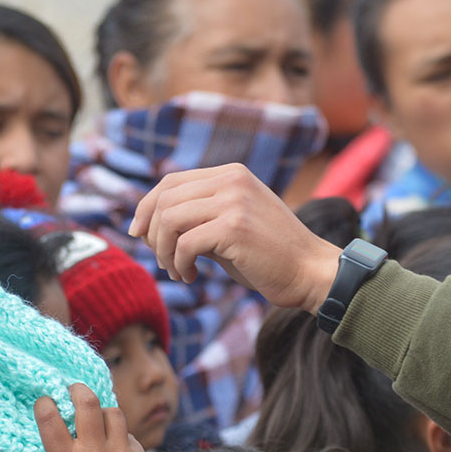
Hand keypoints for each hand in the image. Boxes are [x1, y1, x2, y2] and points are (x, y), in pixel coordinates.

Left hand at [128, 164, 340, 314]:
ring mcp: (234, 201)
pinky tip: (192, 277)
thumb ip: (200, 215)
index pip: (170, 181)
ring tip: (177, 271)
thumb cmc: (270, 256)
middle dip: (153, 235)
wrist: (310, 272)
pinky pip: (185, 243)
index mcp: (231, 174)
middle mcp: (232, 180)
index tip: (140, 234)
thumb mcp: (232, 224)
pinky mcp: (235, 227)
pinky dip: (179, 263)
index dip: (146, 207)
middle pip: (164, 199)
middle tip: (163, 262)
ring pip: (169, 219)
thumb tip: (150, 224)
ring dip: (164, 251)